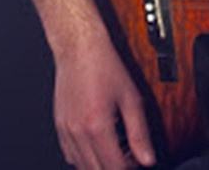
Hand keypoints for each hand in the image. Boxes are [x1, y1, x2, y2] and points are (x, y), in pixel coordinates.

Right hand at [53, 34, 154, 167]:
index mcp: (97, 127)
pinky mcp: (59, 127)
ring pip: (81, 167)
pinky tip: (100, 146)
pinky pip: (70, 155)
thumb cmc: (105, 68)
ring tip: (118, 150)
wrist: (79, 50)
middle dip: (116, 168)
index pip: (113, 168)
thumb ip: (140, 133)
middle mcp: (77, 133)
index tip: (139, 162)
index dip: (130, 168)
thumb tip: (148, 158)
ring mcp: (65, 131)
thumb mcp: (132, 99)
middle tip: (130, 157)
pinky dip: (85, 158)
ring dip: (100, 166)